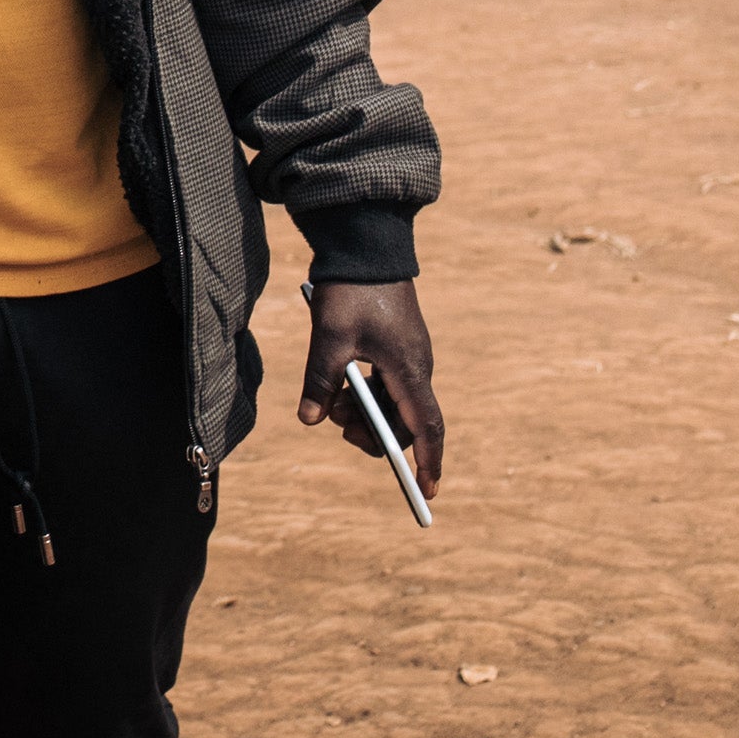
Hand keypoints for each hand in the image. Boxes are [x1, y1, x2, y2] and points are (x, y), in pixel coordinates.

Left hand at [300, 278, 443, 492]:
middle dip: (370, 432)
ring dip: (360, 412)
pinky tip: (337, 385)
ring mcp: (406, 358)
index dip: (428, 461)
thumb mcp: (329, 337)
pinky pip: (383, 386)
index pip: (427, 426)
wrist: (364, 245)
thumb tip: (309, 420)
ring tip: (329, 398)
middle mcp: (415, 367)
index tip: (426, 492)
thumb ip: (321, 381)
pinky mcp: (394, 348)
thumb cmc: (351, 290)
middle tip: (335, 422)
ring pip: (389, 404)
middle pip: (402, 421)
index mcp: (408, 368)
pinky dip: (360, 394)